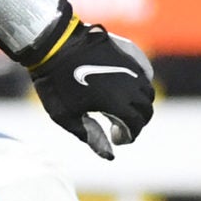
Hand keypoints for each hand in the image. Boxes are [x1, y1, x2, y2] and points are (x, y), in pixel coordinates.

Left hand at [28, 20, 154, 157]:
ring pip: (147, 91)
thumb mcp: (67, 116)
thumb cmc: (55, 83)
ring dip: (140, 103)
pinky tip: (127, 86)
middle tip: (119, 126)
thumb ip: (91, 136)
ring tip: (121, 107)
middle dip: (137, 122)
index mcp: (117, 103)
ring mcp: (131, 66)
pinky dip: (142, 83)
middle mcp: (130, 85)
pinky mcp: (128, 52)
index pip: (136, 125)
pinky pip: (145, 71)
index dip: (129, 136)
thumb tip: (110, 155)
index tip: (115, 138)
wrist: (52, 44)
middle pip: (147, 109)